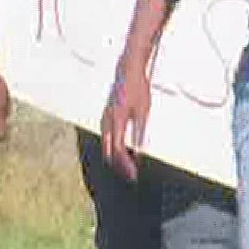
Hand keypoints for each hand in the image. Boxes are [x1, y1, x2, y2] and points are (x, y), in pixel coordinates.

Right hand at [99, 62, 149, 179]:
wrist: (128, 72)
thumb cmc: (138, 90)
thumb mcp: (144, 111)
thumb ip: (141, 131)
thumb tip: (140, 151)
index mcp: (115, 121)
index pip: (118, 150)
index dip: (125, 165)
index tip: (134, 175)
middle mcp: (106, 122)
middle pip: (109, 152)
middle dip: (119, 166)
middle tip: (132, 176)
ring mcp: (104, 120)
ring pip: (106, 146)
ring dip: (117, 159)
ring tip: (129, 168)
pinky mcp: (106, 118)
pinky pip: (107, 139)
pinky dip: (114, 150)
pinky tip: (125, 154)